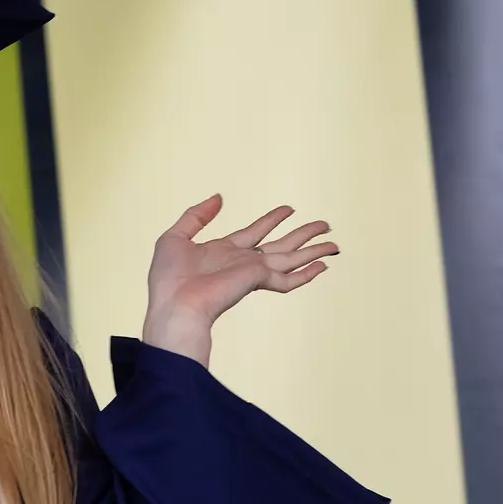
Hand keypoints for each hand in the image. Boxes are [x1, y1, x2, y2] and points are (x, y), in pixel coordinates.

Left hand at [143, 194, 337, 361]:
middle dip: (302, 234)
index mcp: (223, 252)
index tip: (289, 209)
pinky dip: (307, 273)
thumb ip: (197, 216)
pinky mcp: (257, 280)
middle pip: (280, 245)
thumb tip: (218, 197)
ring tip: (334, 243)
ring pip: (291, 259)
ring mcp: (251, 272)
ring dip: (313, 250)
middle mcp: (242, 262)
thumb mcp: (175, 237)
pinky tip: (323, 266)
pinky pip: (288, 279)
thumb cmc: (168, 279)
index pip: (254, 232)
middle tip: (325, 224)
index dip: (272, 220)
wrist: (174, 306)